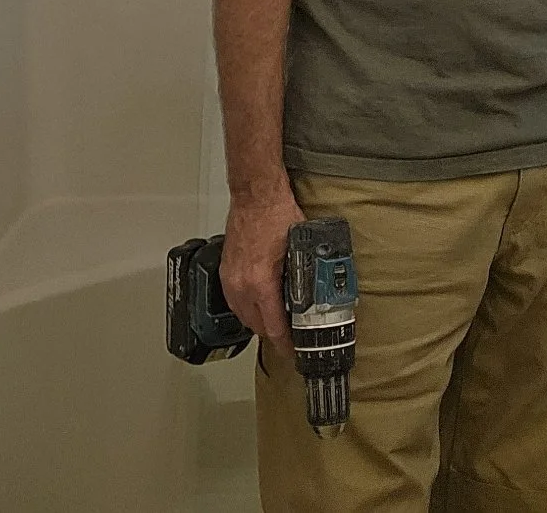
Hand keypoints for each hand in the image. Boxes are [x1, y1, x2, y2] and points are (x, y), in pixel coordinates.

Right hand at [219, 178, 306, 356]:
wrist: (255, 195)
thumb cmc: (276, 213)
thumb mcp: (300, 248)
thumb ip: (306, 274)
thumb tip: (319, 289)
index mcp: (261, 283)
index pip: (273, 327)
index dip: (284, 344)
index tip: (292, 352)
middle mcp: (242, 286)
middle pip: (257, 326)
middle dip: (273, 334)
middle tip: (289, 337)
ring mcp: (231, 279)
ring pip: (243, 316)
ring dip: (259, 322)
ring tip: (275, 323)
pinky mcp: (226, 271)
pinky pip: (234, 301)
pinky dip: (246, 308)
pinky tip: (258, 305)